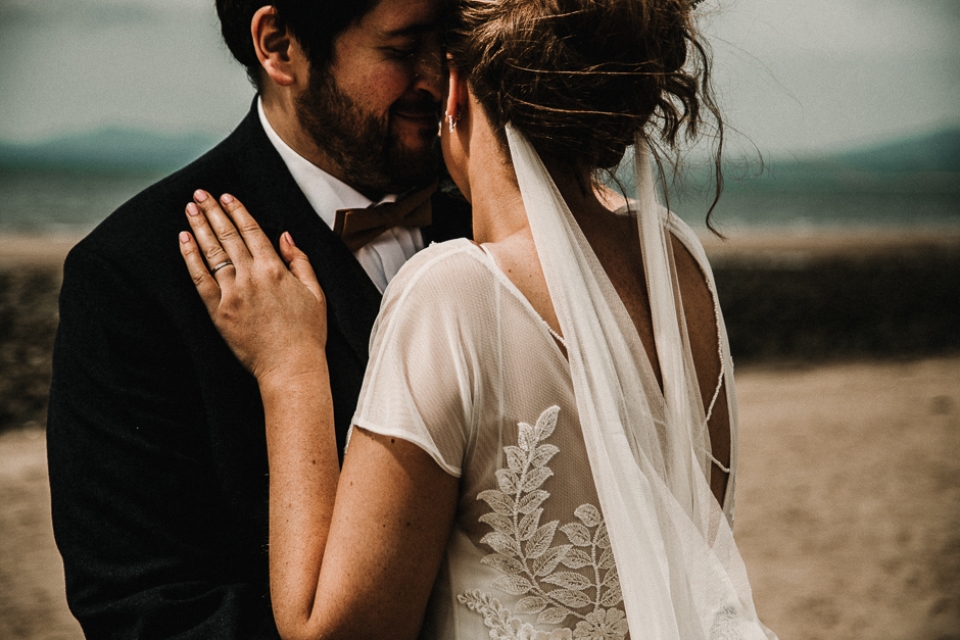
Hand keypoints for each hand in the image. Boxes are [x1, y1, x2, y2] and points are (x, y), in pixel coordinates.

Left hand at [179, 190, 326, 382]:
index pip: (251, 231)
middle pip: (228, 236)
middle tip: (200, 194)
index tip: (226, 196)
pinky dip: (191, 257)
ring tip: (190, 209)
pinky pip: (200, 279)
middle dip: (213, 211)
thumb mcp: (315, 292)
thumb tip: (285, 236)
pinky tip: (185, 240)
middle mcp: (252, 276)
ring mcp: (233, 293)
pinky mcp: (219, 312)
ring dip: (199, 227)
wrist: (290, 366)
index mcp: (276, 269)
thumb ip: (300, 261)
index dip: (237, 210)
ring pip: (212, 252)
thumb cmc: (307, 332)